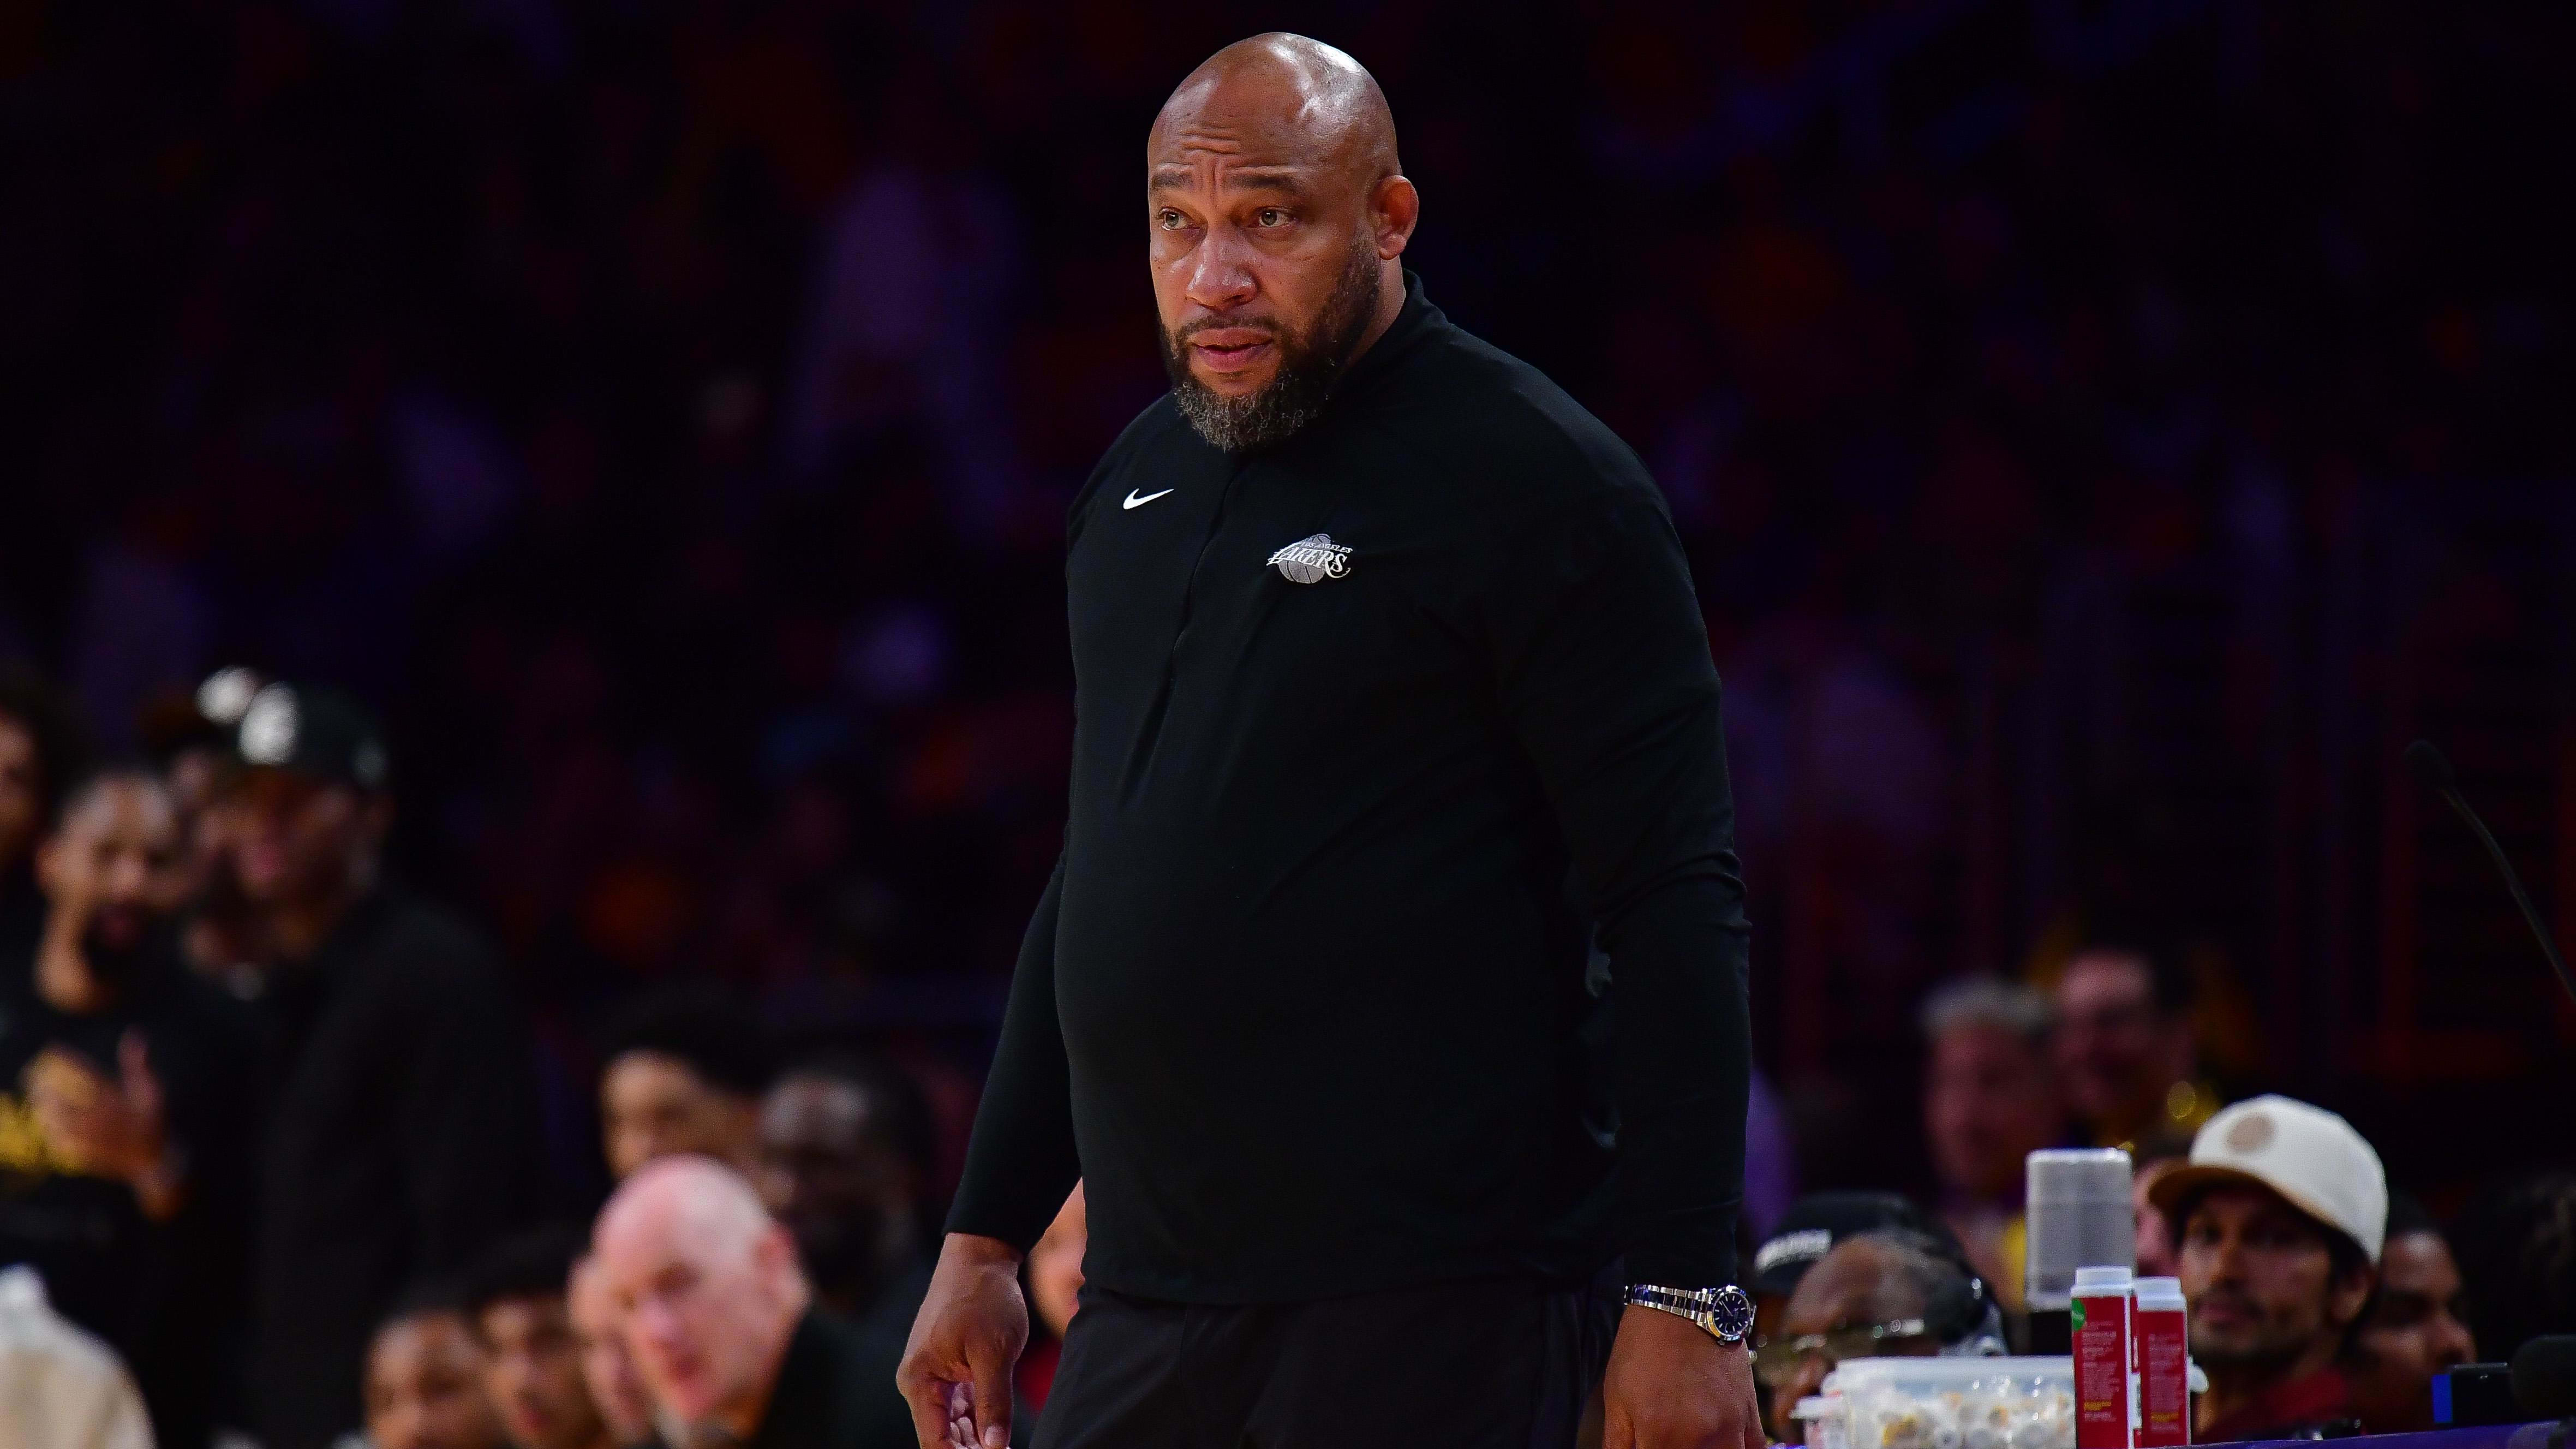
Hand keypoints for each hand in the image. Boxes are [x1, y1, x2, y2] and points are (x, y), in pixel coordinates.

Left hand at [24, 1033, 182, 1218]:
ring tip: (40, 1098)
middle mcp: (98, 1119)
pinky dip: (49, 1130)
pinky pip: (57, 1141)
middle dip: (45, 1088)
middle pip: (60, 1100)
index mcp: (114, 1100)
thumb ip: (140, 1065)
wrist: (154, 1159)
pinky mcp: (83, 1153)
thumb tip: (135, 1033)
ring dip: (44, 1108)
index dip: (67, 1059)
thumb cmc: (154, 1121)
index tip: (56, 1048)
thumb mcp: (153, 1090)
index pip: (84, 1073)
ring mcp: (89, 1138)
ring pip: (55, 1121)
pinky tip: (48, 1124)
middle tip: (37, 1077)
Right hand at [898, 1232, 1031, 1448]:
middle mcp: (919, 1383)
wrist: (980, 1257)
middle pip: (941, 1437)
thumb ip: (994, 1403)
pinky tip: (998, 1437)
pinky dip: (978, 1422)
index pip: (935, 1442)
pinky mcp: (947, 1370)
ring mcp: (932, 1377)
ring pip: (951, 1425)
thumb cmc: (985, 1298)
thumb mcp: (995, 1353)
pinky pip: (959, 1408)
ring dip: (976, 1442)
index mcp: (919, 1380)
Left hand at [1601, 1304, 1766, 1448]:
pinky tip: (1721, 1444)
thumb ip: (1618, 1443)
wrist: (1683, 1301)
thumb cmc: (1644, 1346)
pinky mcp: (1750, 1414)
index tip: (1644, 1444)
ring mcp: (1730, 1428)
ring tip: (1687, 1441)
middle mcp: (1701, 1439)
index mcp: (1660, 1436)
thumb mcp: (1616, 1397)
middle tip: (1663, 1438)